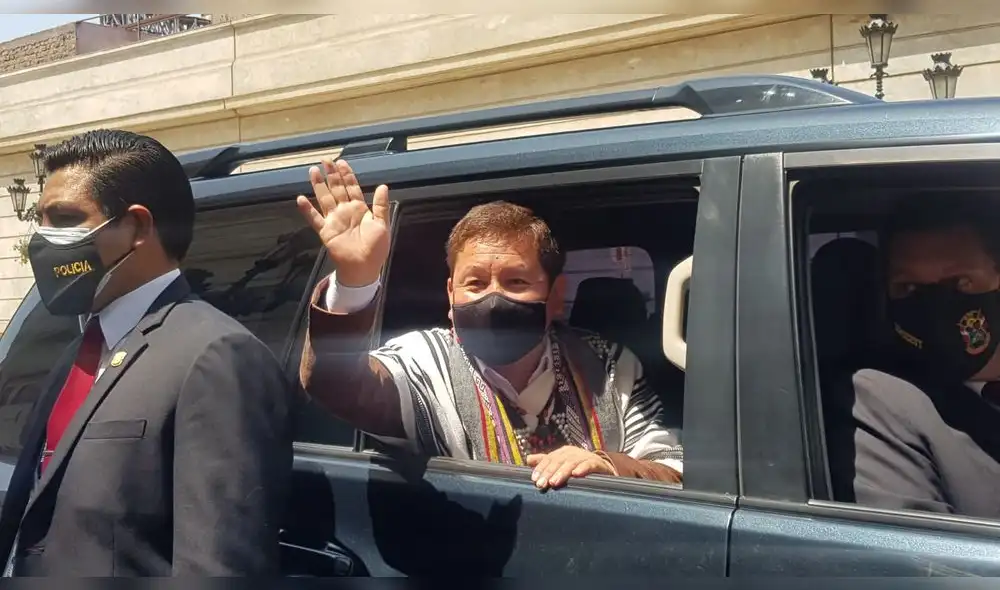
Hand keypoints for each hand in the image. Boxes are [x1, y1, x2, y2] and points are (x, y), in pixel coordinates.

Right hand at [296, 159, 389, 286]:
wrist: (364, 268)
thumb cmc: (376, 249)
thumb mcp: (383, 225)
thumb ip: (381, 206)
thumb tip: (383, 186)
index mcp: (360, 209)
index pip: (352, 187)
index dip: (347, 175)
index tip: (342, 162)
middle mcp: (345, 212)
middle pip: (337, 189)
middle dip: (331, 174)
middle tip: (326, 160)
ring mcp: (334, 220)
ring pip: (325, 198)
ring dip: (319, 185)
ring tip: (313, 171)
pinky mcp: (326, 232)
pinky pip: (315, 219)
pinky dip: (307, 210)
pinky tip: (301, 199)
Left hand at [525, 446, 615, 489]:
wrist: (604, 469)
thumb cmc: (579, 466)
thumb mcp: (562, 463)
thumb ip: (546, 462)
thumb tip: (528, 459)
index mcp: (564, 452)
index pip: (549, 458)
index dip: (541, 468)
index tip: (534, 478)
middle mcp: (573, 452)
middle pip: (558, 461)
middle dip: (549, 472)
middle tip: (541, 484)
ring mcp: (585, 456)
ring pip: (572, 463)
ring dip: (562, 472)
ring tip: (554, 482)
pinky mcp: (597, 463)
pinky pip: (589, 465)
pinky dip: (583, 468)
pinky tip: (576, 474)